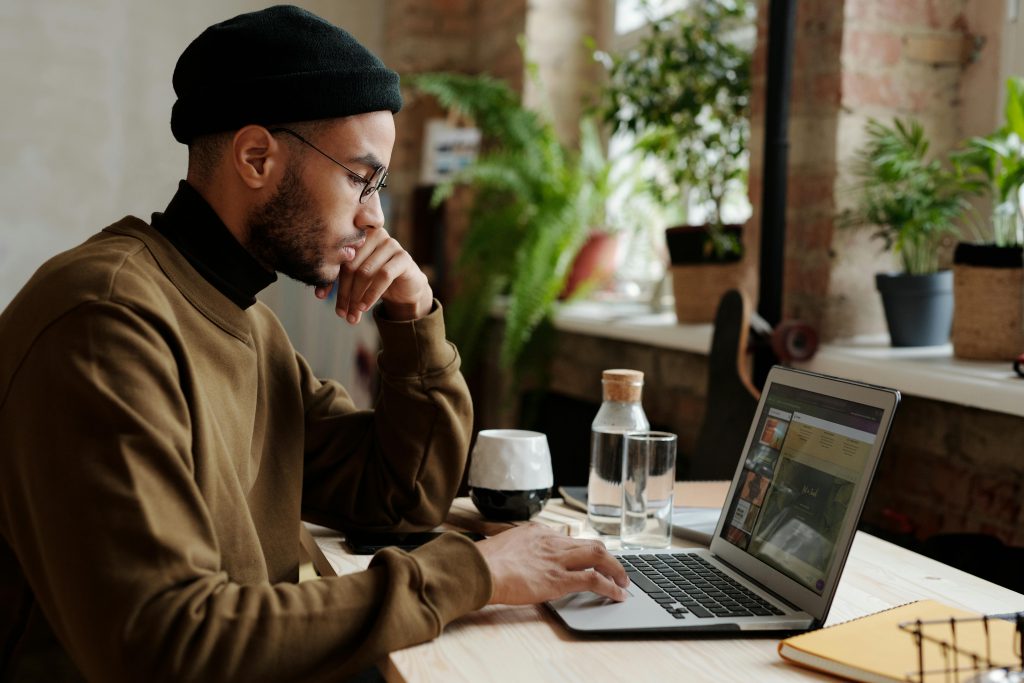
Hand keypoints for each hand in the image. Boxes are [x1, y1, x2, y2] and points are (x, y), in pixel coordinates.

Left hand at [314, 227, 432, 322]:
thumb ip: (338, 279)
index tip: (320, 296)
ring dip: (356, 297)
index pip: (338, 256)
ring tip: (352, 315)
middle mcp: (374, 234)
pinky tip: (365, 307)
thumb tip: (319, 294)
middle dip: (344, 292)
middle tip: (340, 312)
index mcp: (358, 234)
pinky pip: (383, 276)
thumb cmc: (376, 280)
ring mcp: (390, 244)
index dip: (328, 277)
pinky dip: (372, 294)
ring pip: (365, 272)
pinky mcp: (403, 257)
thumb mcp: (354, 279)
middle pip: (350, 265)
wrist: (405, 287)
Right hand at [475, 524, 628, 604]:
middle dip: (608, 557)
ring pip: (599, 557)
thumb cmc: (484, 562)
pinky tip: (617, 595)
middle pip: (591, 544)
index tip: (589, 560)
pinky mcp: (559, 579)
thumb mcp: (504, 546)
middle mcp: (551, 541)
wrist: (479, 569)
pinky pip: (594, 580)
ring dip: (616, 570)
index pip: (569, 539)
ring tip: (623, 582)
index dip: (583, 551)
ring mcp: (557, 559)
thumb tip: (520, 560)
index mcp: (537, 532)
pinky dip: (610, 587)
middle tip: (616, 569)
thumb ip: (519, 549)